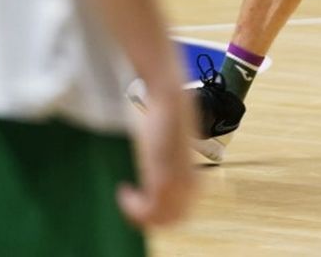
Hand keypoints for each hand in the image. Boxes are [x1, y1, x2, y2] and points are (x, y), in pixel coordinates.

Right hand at [118, 85, 197, 228]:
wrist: (171, 101)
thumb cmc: (170, 120)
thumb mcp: (173, 148)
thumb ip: (172, 164)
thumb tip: (160, 171)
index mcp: (196, 180)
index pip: (182, 213)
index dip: (161, 213)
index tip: (143, 200)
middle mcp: (190, 186)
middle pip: (172, 220)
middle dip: (149, 217)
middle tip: (132, 204)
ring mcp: (178, 183)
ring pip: (159, 220)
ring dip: (138, 214)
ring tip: (127, 197)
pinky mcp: (164, 178)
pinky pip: (148, 211)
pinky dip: (132, 207)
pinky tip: (124, 191)